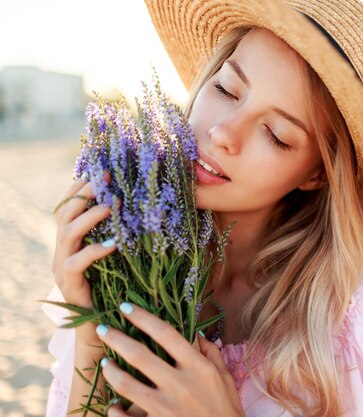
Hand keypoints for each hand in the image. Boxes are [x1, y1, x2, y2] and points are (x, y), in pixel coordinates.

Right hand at [51, 172, 115, 341]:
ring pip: (67, 234)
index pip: (69, 206)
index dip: (81, 187)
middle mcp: (62, 251)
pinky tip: (114, 244)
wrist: (104, 328)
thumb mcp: (119, 257)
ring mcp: (61, 268)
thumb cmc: (116, 290)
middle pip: (65, 214)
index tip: (100, 169)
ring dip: (90, 217)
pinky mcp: (69, 285)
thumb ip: (122, 234)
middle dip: (85, 194)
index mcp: (71, 241)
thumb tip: (145, 210)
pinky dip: (95, 251)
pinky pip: (77, 263)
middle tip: (106, 179)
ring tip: (111, 206)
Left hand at [96, 303, 244, 416]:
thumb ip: (210, 352)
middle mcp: (180, 384)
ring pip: (126, 384)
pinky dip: (115, 410)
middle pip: (140, 354)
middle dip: (116, 338)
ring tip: (105, 363)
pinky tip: (113, 404)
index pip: (166, 334)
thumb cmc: (226, 408)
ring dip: (111, 371)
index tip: (125, 307)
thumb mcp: (224, 376)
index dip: (142, 317)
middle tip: (102, 329)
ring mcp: (166, 407)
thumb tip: (194, 332)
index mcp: (198, 367)